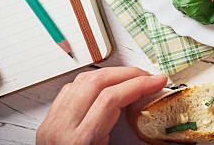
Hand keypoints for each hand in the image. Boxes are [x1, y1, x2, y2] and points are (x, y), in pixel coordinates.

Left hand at [36, 67, 166, 144]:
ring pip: (81, 81)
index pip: (112, 98)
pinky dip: (91, 83)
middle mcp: (61, 129)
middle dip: (128, 74)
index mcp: (81, 142)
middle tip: (148, 78)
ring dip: (111, 75)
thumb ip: (135, 142)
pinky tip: (105, 88)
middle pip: (97, 82)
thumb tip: (166, 132)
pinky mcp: (47, 124)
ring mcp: (51, 125)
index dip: (139, 84)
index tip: (158, 82)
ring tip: (130, 80)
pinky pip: (69, 91)